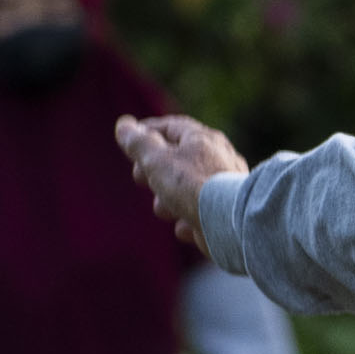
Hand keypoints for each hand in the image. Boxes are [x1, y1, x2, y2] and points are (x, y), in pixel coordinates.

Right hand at [116, 111, 247, 248]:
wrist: (230, 224)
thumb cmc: (193, 186)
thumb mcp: (157, 161)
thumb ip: (138, 144)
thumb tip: (124, 125)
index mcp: (203, 139)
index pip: (171, 127)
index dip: (147, 131)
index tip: (129, 139)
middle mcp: (219, 159)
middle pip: (179, 159)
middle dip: (155, 170)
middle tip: (141, 178)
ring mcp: (225, 188)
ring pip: (189, 189)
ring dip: (169, 200)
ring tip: (163, 209)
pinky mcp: (227, 215)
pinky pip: (201, 214)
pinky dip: (188, 220)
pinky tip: (184, 228)